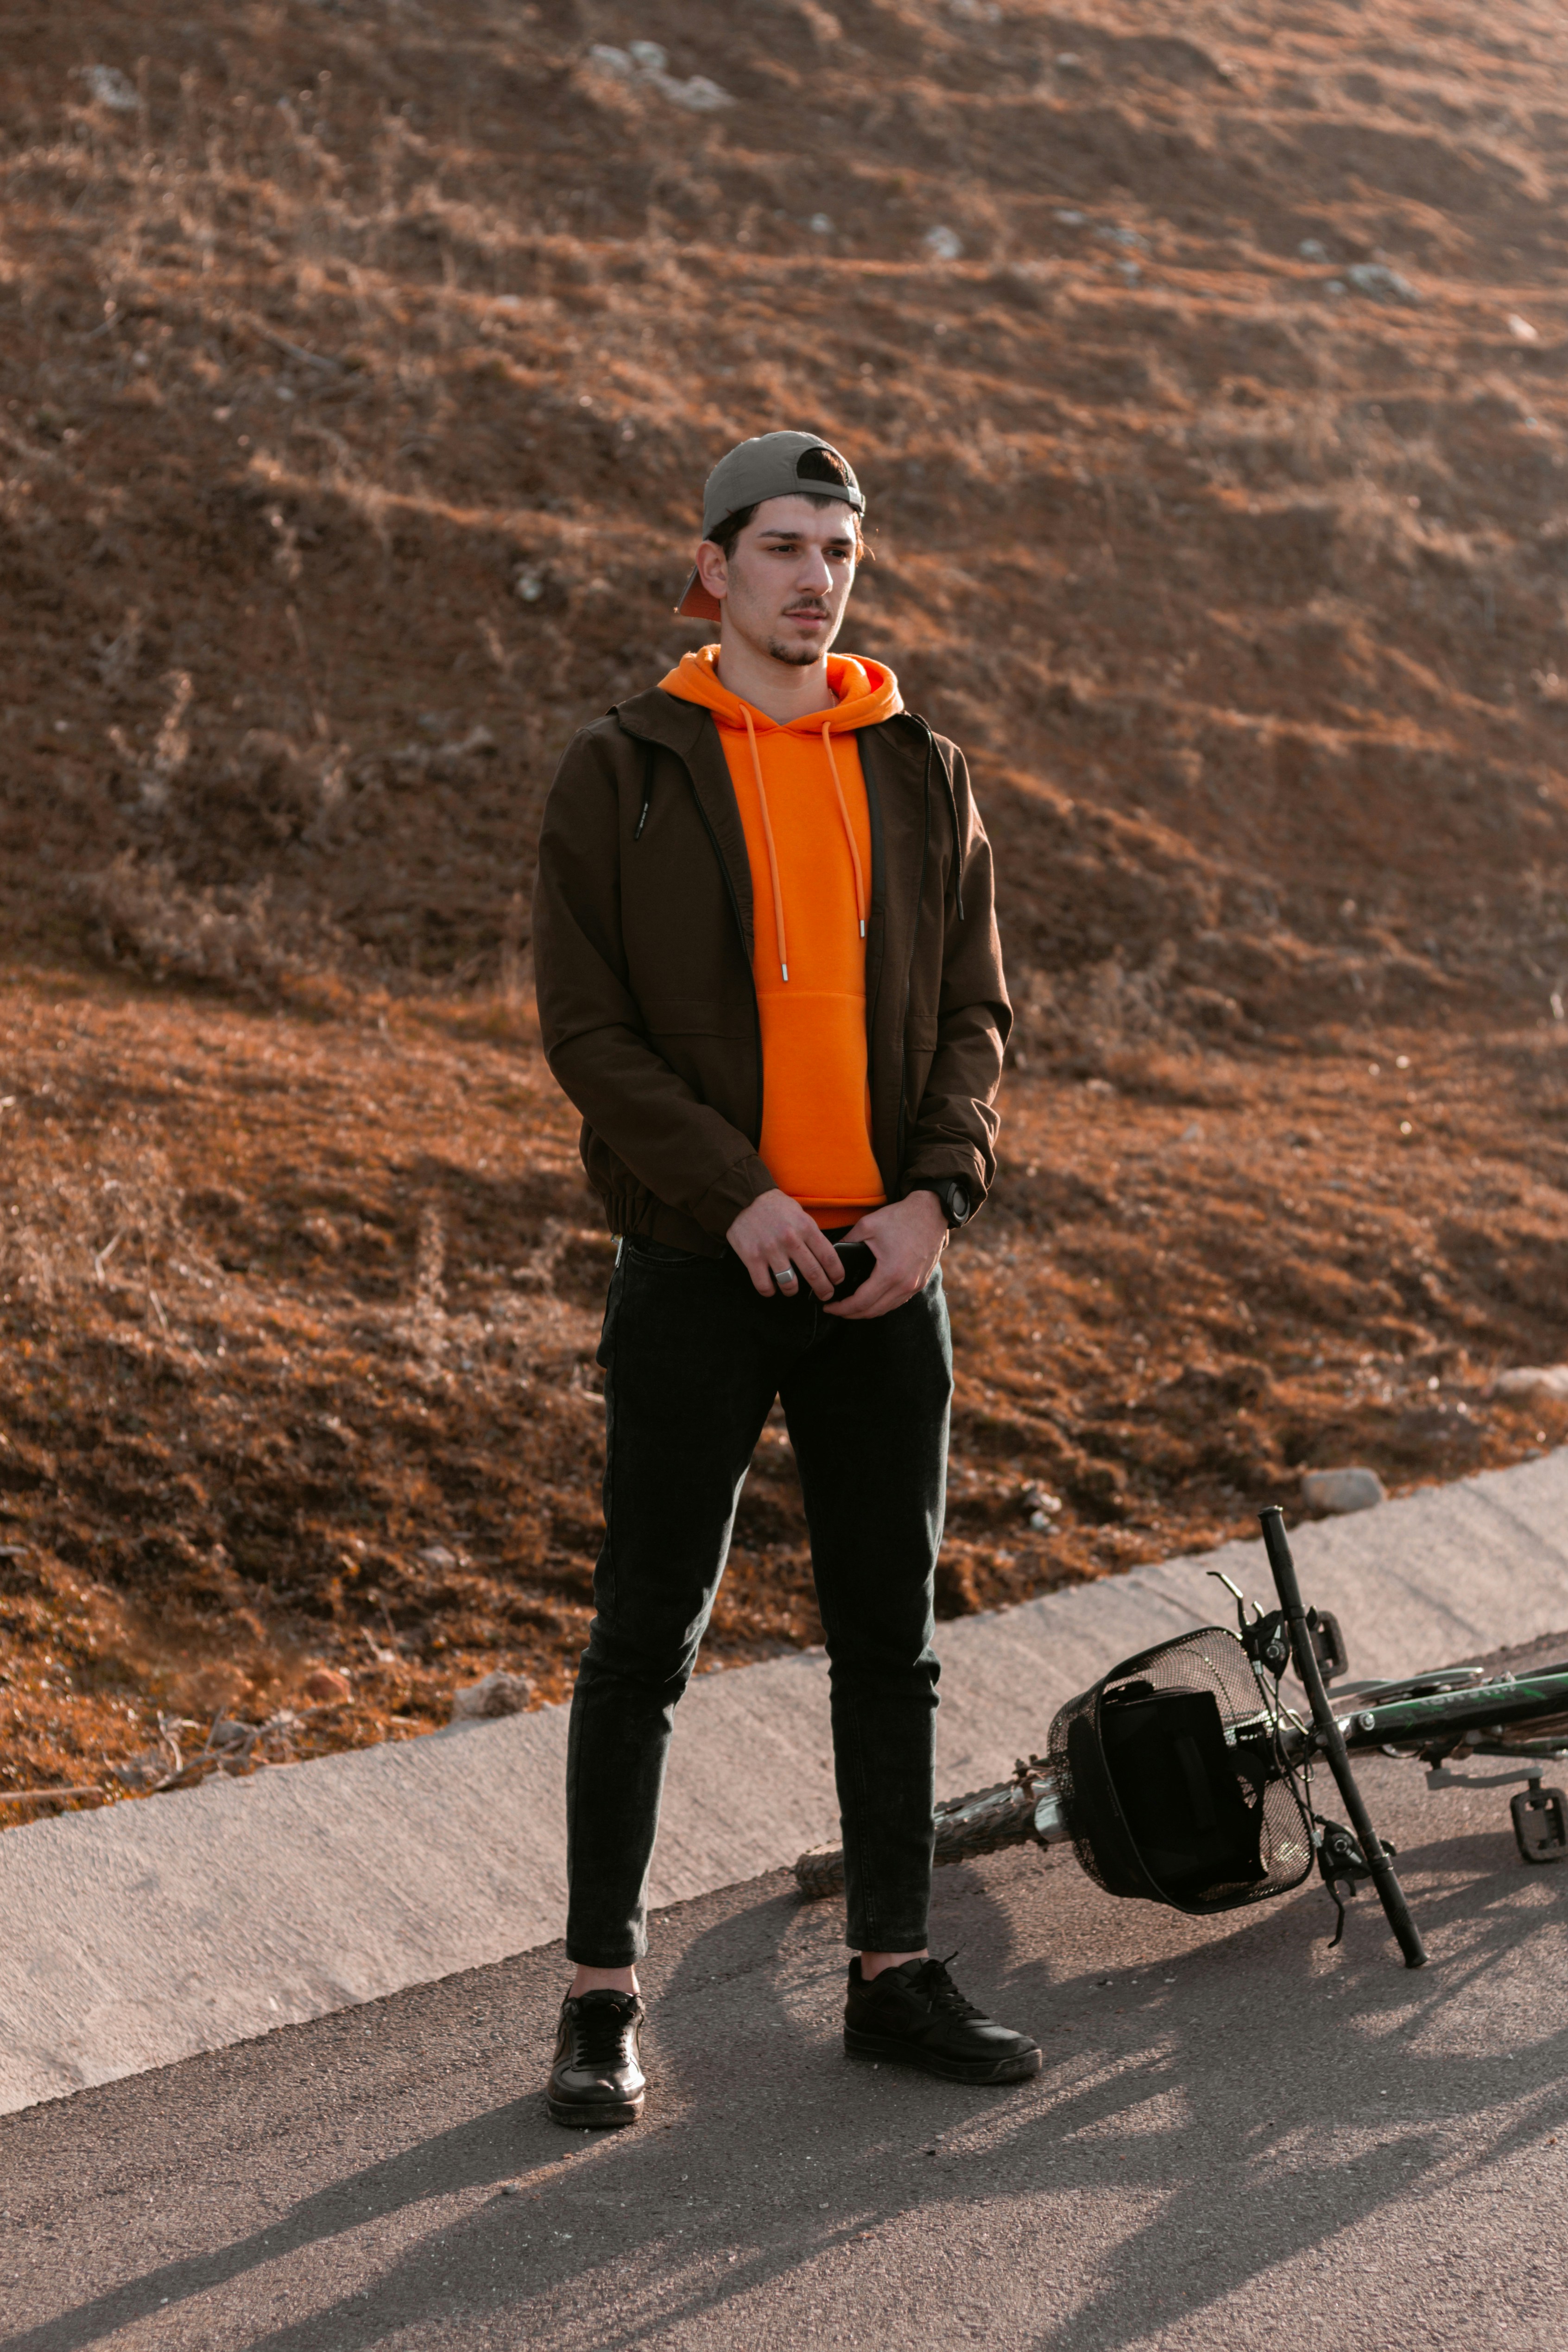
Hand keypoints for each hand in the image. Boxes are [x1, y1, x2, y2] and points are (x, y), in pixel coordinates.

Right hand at [726, 1190, 844, 1301]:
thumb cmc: (775, 1207)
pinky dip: (770, 1291)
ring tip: (793, 1289)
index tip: (837, 1280)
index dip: (836, 1273)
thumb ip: (811, 1234)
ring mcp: (770, 1250)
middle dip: (823, 1289)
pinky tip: (772, 1287)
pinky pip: (764, 1286)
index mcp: (805, 1227)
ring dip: (793, 1291)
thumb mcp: (800, 1213)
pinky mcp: (752, 1258)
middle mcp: (790, 1240)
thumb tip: (824, 1257)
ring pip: (789, 1284)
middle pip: (813, 1274)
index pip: (828, 1256)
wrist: (744, 1198)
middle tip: (826, 1295)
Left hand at [824, 1191, 947, 1319]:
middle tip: (835, 1309)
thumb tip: (832, 1256)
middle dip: (851, 1314)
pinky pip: (898, 1301)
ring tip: (850, 1307)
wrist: (931, 1212)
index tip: (829, 1307)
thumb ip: (846, 1242)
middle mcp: (905, 1284)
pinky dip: (882, 1305)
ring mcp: (915, 1285)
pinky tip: (871, 1299)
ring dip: (867, 1312)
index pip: (861, 1302)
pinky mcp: (921, 1282)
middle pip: (873, 1311)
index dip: (842, 1308)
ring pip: (886, 1309)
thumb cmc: (900, 1217)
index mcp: (890, 1273)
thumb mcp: (867, 1226)